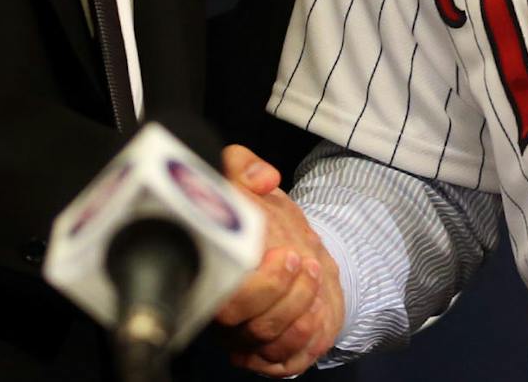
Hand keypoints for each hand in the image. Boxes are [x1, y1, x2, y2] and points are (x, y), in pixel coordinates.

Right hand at [211, 145, 344, 376]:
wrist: (292, 246)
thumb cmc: (262, 218)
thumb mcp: (247, 178)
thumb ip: (244, 165)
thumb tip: (263, 176)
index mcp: (209, 276)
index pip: (220, 300)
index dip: (256, 285)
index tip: (284, 253)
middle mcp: (222, 313)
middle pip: (246, 325)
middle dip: (284, 295)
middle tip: (302, 262)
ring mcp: (245, 336)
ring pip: (268, 342)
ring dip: (300, 309)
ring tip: (314, 275)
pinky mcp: (270, 352)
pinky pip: (284, 362)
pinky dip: (305, 339)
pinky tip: (317, 308)